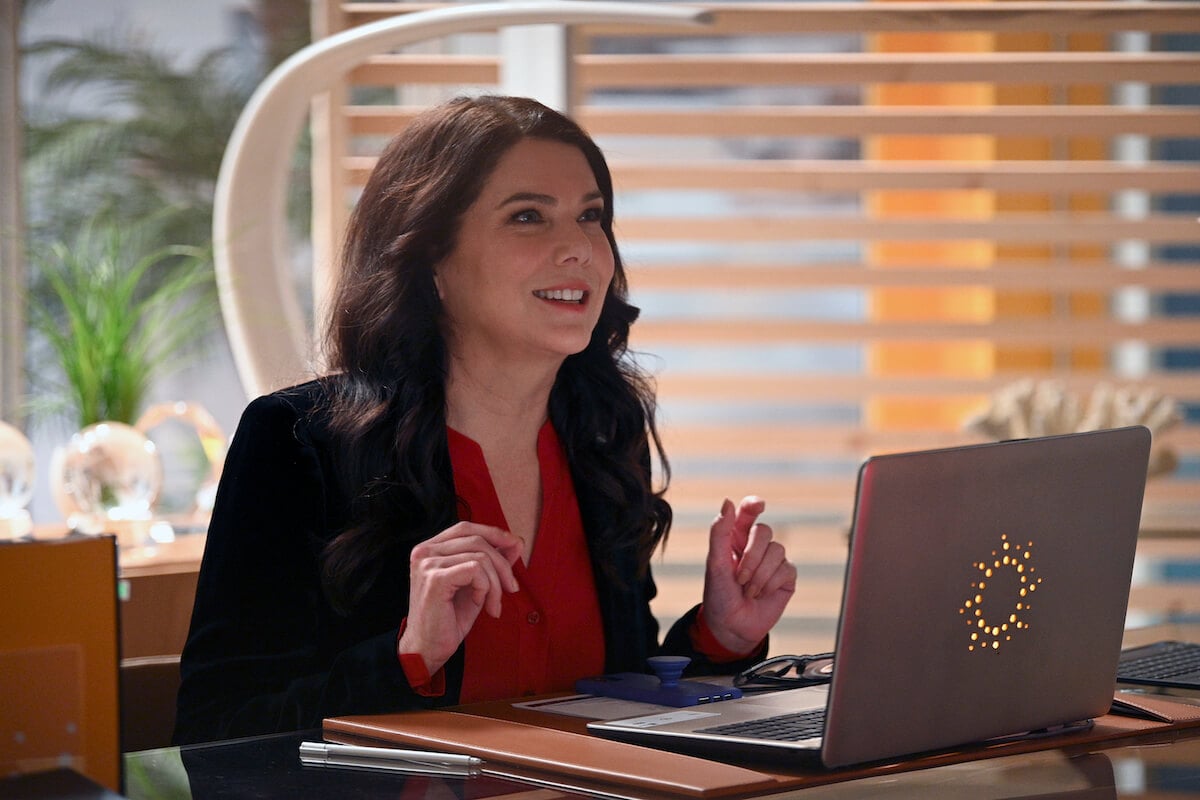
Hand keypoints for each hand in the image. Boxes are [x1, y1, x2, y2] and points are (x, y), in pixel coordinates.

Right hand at [398, 522, 522, 674]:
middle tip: (512, 588)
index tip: (515, 547)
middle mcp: (424, 551)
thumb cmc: (449, 618)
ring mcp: (427, 563)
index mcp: (430, 549)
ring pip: (480, 556)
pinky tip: (481, 605)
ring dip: (496, 583)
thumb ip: (491, 561)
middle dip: (502, 564)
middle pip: (477, 540)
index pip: (466, 528)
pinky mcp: (435, 578)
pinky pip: (476, 570)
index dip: (494, 533)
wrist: (428, 649)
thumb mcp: (476, 584)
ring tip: (494, 605)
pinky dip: (486, 588)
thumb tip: (516, 542)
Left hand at [701, 496, 796, 654]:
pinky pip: (786, 568)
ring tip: (748, 590)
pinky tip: (761, 594)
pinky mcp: (786, 576)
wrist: (731, 626)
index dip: (753, 505)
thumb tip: (727, 503)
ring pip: (777, 550)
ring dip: (759, 574)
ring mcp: (772, 560)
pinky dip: (771, 583)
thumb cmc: (719, 594)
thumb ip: (719, 532)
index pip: (747, 513)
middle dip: (751, 556)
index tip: (758, 504)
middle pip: (764, 531)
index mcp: (735, 538)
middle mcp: (755, 546)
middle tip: (739, 578)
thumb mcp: (715, 563)